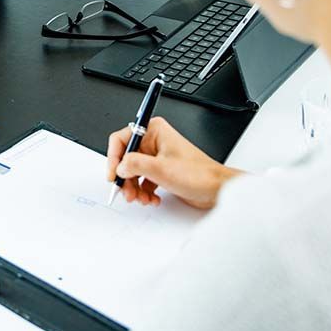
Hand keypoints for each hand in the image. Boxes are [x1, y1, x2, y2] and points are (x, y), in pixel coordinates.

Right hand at [105, 116, 241, 209]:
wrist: (216, 190)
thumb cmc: (198, 174)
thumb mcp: (160, 169)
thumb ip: (134, 165)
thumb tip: (119, 166)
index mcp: (154, 131)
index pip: (122, 140)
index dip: (114, 158)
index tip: (113, 174)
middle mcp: (154, 141)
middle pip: (125, 158)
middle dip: (125, 178)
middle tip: (127, 192)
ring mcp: (157, 157)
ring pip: (133, 171)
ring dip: (134, 188)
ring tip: (141, 199)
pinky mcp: (161, 170)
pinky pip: (142, 180)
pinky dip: (143, 192)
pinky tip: (152, 199)